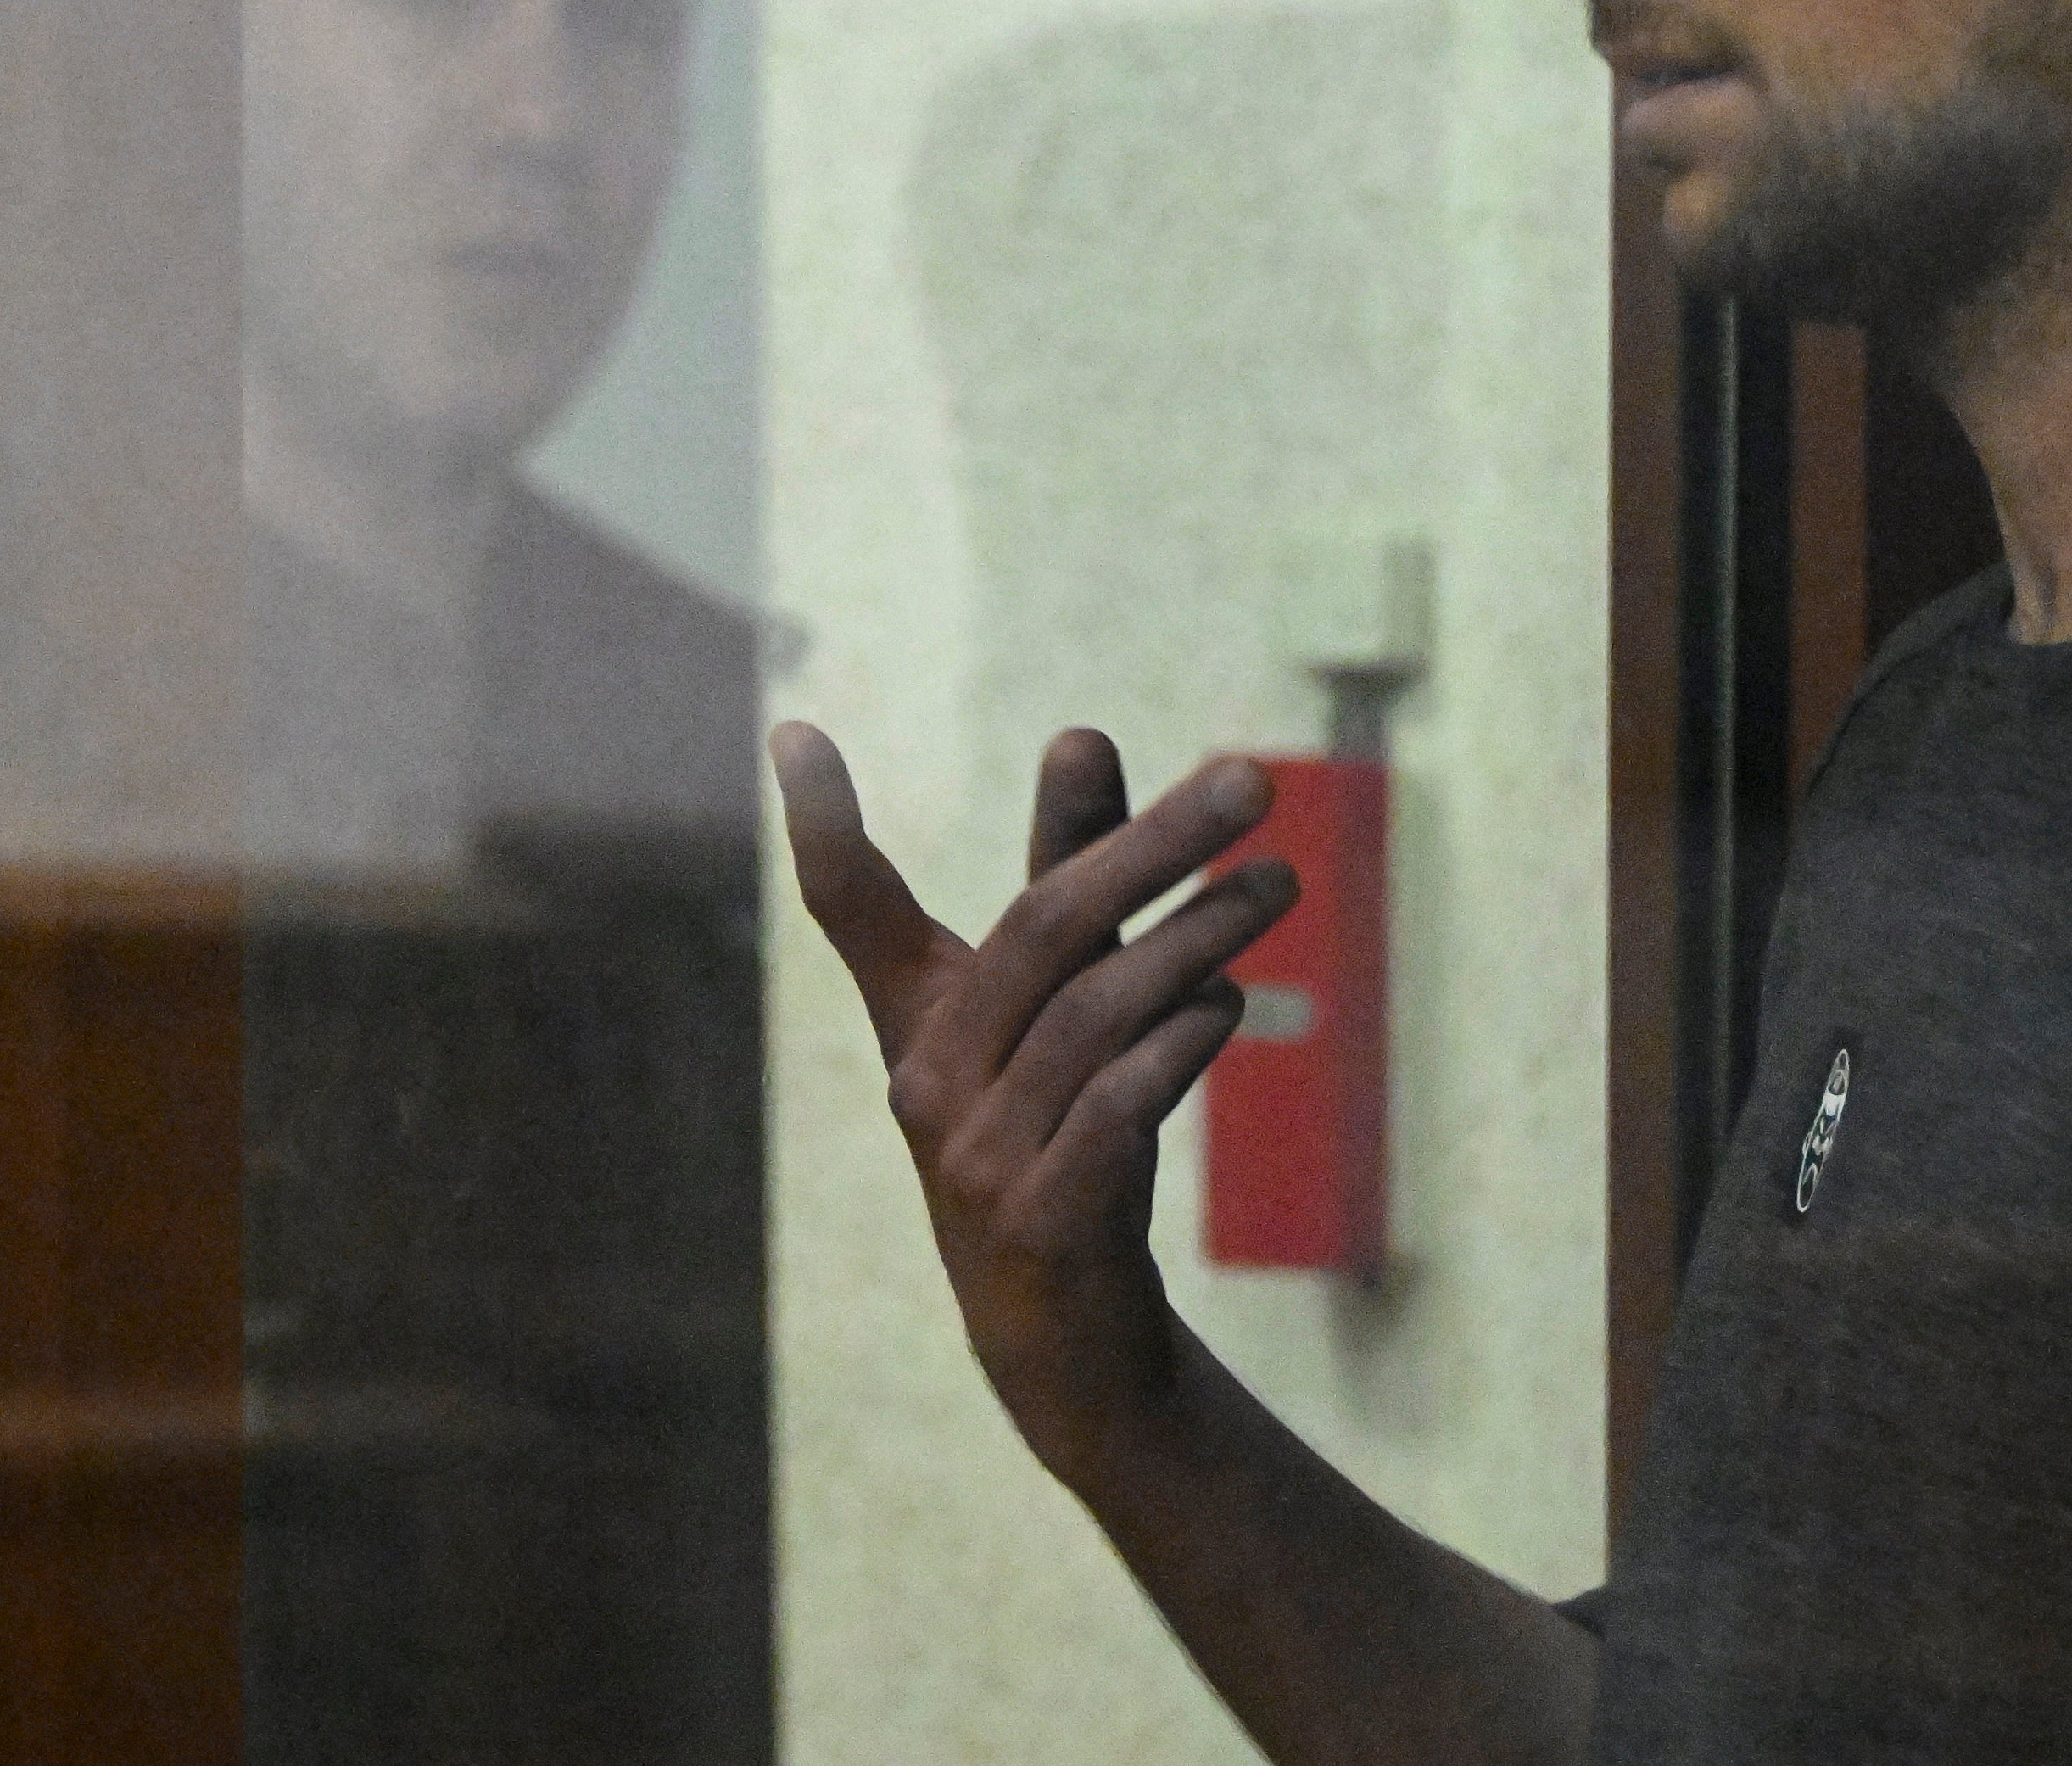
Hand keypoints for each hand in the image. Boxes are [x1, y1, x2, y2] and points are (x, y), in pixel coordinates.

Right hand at [773, 719, 1295, 1488]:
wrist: (1068, 1344)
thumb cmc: (1064, 1138)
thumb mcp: (1062, 1006)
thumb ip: (1071, 874)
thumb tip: (1079, 731)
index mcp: (920, 1022)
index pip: (853, 911)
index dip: (821, 825)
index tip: (791, 727)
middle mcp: (930, 1083)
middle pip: (1041, 926)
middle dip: (1151, 842)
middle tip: (1251, 778)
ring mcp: (978, 1159)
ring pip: (1098, 1011)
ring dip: (1200, 938)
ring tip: (1280, 884)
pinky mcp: (1044, 1221)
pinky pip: (1117, 1104)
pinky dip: (1179, 1044)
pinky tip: (1227, 1005)